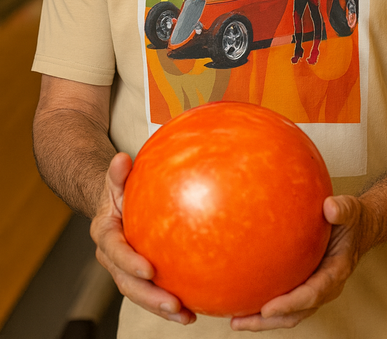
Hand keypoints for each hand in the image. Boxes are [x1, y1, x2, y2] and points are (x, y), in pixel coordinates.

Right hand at [90, 153, 195, 325]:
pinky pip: (152, 291)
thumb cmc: (116, 188)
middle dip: (150, 297)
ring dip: (161, 307)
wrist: (111, 204)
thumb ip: (117, 172)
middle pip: (127, 283)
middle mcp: (111, 256)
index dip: (130, 263)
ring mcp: (123, 269)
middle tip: (173, 304)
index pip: (115, 252)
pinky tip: (193, 309)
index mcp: (105, 233)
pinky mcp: (138, 274)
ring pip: (139, 293)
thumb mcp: (115, 178)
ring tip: (186, 316)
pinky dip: (168, 302)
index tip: (149, 270)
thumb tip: (122, 158)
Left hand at [230, 195, 360, 331]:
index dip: (290, 304)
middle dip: (268, 321)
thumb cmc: (352, 220)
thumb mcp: (350, 210)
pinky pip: (285, 299)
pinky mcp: (305, 284)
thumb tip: (329, 207)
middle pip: (296, 313)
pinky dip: (265, 305)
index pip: (313, 293)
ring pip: (289, 313)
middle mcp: (325, 287)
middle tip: (240, 321)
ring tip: (235, 319)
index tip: (267, 309)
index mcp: (336, 272)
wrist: (357, 228)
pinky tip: (244, 297)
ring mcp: (315, 288)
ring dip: (263, 320)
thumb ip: (342, 209)